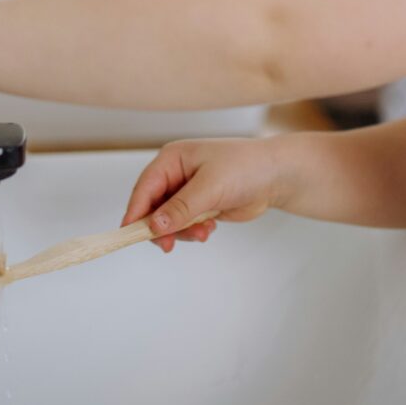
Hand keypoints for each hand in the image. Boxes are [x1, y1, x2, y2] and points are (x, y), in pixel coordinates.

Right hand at [121, 137, 292, 252]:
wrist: (276, 176)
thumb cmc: (245, 168)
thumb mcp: (210, 187)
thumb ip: (180, 208)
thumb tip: (154, 226)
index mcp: (173, 159)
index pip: (145, 187)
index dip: (135, 211)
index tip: (129, 234)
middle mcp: (176, 174)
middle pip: (153, 207)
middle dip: (162, 227)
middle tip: (168, 246)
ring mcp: (188, 191)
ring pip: (169, 220)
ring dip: (183, 231)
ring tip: (203, 232)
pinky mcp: (200, 205)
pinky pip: (185, 224)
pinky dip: (193, 231)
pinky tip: (209, 228)